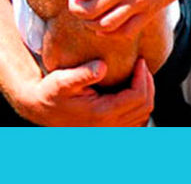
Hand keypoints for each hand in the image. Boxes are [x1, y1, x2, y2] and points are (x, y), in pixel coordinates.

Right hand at [15, 58, 153, 126]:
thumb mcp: (62, 80)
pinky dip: (140, 106)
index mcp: (101, 114)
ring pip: (143, 115)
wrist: (40, 109)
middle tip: (142, 65)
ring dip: (146, 94)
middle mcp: (108, 127)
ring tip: (140, 75)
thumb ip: (82, 73)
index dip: (143, 76)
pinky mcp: (109, 132)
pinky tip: (134, 89)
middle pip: (144, 106)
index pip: (138, 96)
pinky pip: (136, 122)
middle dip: (147, 83)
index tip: (140, 60)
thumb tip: (103, 67)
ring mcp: (109, 132)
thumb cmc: (51, 91)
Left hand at [66, 0, 190, 34]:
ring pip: (105, 25)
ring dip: (92, 23)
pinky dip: (112, 32)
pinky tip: (108, 23)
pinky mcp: (152, 10)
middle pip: (88, 11)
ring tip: (92, 14)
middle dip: (77, 9)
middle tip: (79, 2)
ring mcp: (140, 1)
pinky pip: (127, 31)